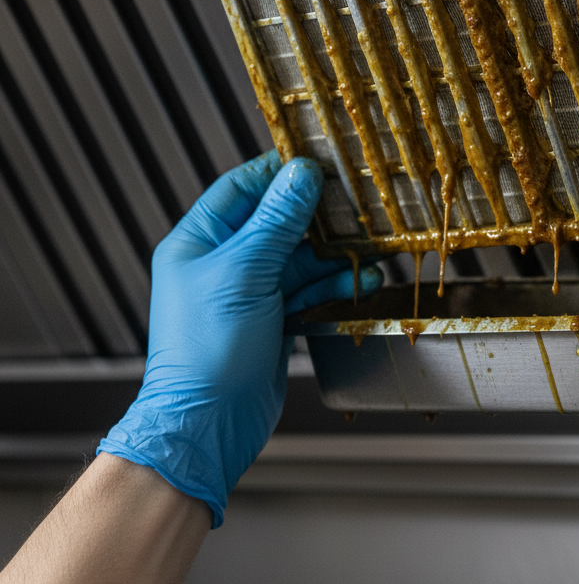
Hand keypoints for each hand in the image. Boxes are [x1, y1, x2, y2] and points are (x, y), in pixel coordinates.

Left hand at [99, 152, 382, 526]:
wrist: (210, 423)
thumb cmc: (208, 349)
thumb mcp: (244, 272)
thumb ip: (276, 221)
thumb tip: (301, 174)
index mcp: (199, 241)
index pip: (242, 188)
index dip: (280, 172)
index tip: (319, 160)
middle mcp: (224, 263)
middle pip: (278, 220)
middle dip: (319, 214)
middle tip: (357, 202)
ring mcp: (250, 292)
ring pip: (300, 258)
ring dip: (335, 254)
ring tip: (372, 248)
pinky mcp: (273, 319)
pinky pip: (308, 290)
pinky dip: (334, 284)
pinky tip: (361, 280)